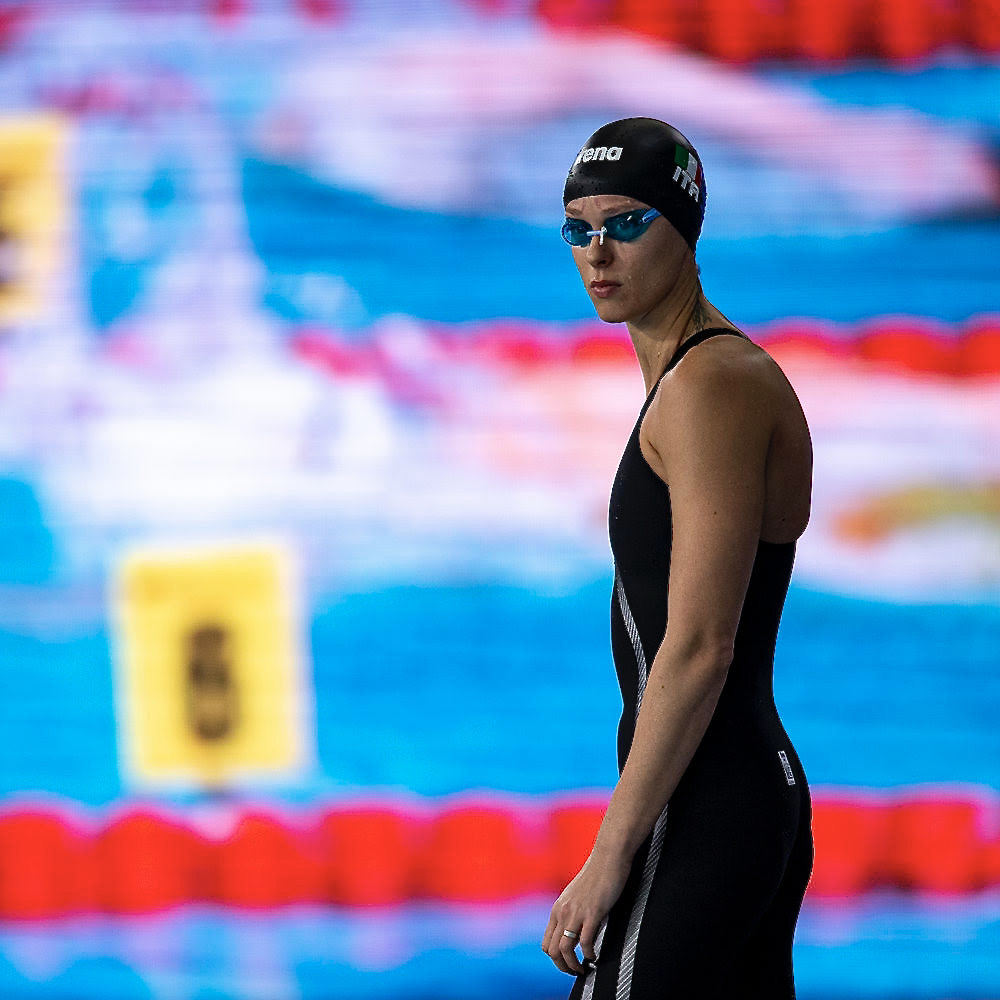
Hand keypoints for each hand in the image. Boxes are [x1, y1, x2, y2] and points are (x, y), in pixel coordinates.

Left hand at [541, 852, 630, 975]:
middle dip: (563, 967)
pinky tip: (595, 955)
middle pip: (552, 950)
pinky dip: (589, 954)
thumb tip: (574, 931)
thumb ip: (572, 912)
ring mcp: (576, 913)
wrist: (608, 858)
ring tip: (584, 969)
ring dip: (573, 965)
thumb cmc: (596, 876)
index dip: (555, 959)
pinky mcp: (592, 913)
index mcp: (558, 909)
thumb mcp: (576, 896)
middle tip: (576, 972)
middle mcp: (563, 912)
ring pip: (565, 949)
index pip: (546, 943)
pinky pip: (585, 943)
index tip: (568, 963)